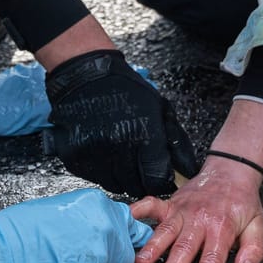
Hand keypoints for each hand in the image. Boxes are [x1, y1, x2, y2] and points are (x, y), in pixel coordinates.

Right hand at [0, 189, 151, 262]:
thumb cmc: (19, 231)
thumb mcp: (62, 209)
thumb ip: (90, 218)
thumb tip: (100, 229)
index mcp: (100, 208)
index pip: (130, 228)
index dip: (121, 240)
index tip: (118, 245)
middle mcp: (105, 233)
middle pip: (122, 258)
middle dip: (106, 262)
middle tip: (78, 261)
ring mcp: (98, 262)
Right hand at [41, 49, 198, 196]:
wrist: (86, 76)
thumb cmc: (125, 90)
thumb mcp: (159, 109)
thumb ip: (175, 142)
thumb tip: (187, 168)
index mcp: (144, 136)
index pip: (157, 180)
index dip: (161, 181)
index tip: (161, 177)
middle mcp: (119, 149)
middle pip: (136, 186)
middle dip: (142, 179)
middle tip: (141, 165)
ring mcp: (94, 156)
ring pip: (115, 185)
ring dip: (122, 176)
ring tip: (121, 154)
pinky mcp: (75, 158)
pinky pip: (95, 178)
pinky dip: (102, 171)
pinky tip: (105, 152)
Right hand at [130, 156, 262, 262]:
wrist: (232, 171)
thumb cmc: (242, 203)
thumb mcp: (257, 226)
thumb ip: (252, 251)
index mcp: (222, 228)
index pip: (213, 261)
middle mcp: (200, 220)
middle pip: (184, 249)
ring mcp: (183, 210)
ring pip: (166, 230)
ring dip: (152, 247)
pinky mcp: (171, 203)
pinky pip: (153, 205)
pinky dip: (140, 211)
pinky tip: (127, 220)